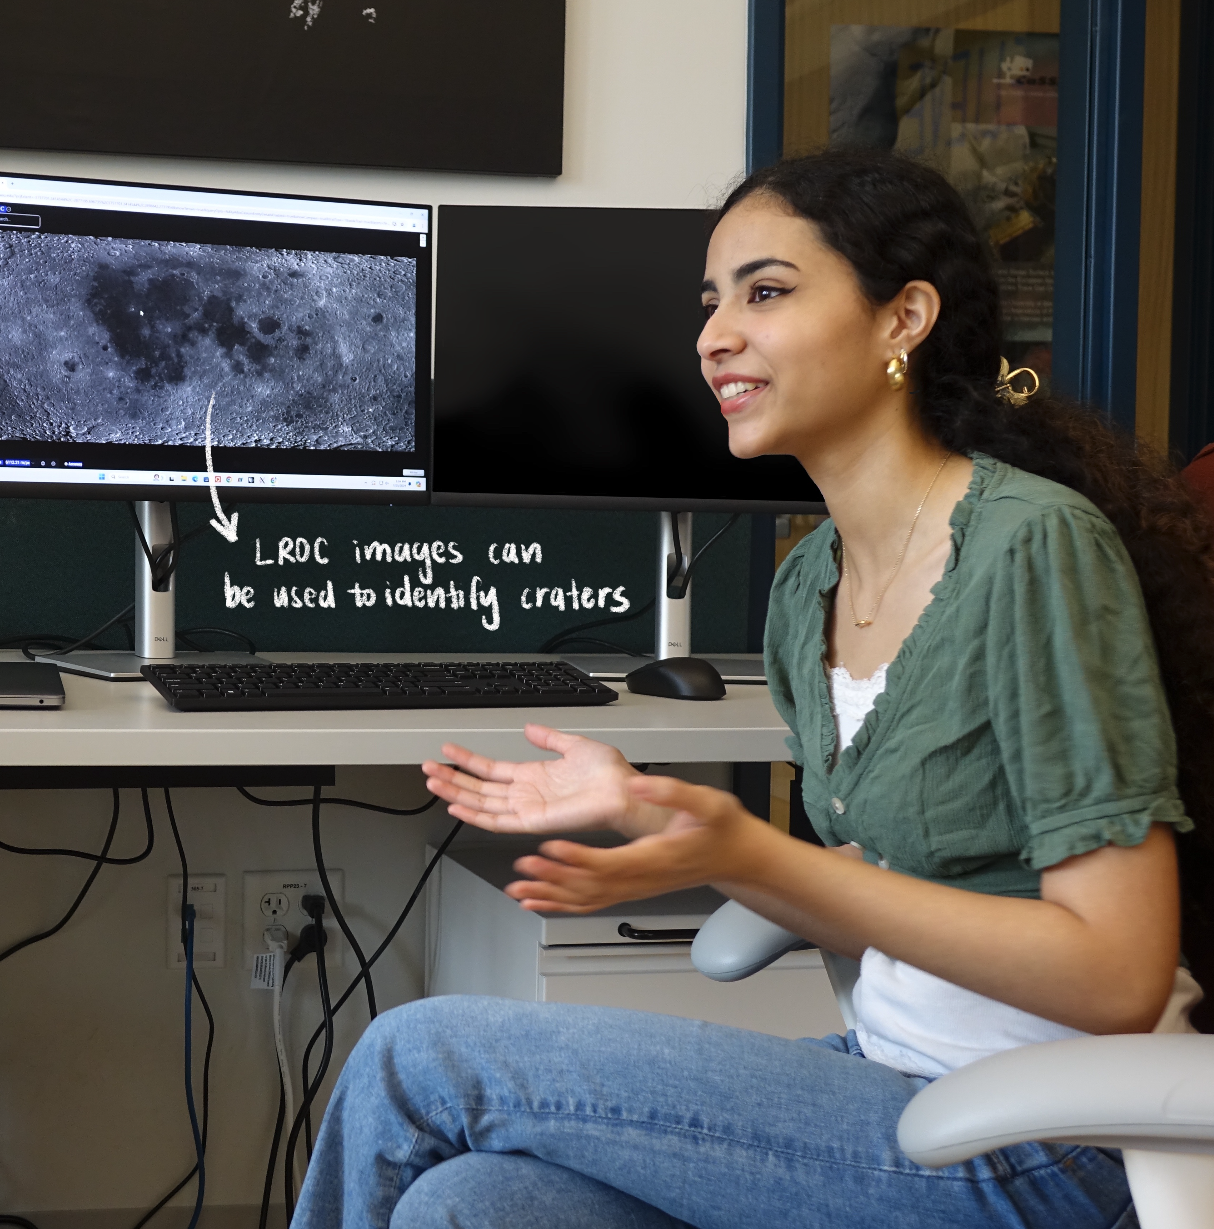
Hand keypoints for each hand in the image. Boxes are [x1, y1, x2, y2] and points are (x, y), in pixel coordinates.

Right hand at [422, 724, 670, 837]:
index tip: (447, 751)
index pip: (491, 770)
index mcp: (533, 776)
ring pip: (481, 803)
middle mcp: (526, 794)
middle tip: (428, 769)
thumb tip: (530, 728)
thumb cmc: (608, 774)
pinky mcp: (532, 821)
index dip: (467, 761)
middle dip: (452, 778)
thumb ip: (549, 738)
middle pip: (479, 788)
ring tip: (433, 782)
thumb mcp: (574, 745)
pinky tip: (456, 804)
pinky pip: (497, 820)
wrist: (623, 792)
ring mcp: (527, 808)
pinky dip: (475, 813)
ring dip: (455, 792)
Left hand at [504, 774, 766, 912]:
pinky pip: (592, 903)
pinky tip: (539, 903)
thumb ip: (671, 792)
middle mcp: (640, 879)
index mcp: (654, 857)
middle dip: (553, 879)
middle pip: (589, 886)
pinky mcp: (631, 890)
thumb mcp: (705, 801)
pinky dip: (562, 905)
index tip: (550, 848)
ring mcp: (634, 888)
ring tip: (518, 891)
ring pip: (586, 900)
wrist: (735, 858)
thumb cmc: (721, 830)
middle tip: (521, 870)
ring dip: (550, 896)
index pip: (609, 863)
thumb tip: (637, 785)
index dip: (577, 859)